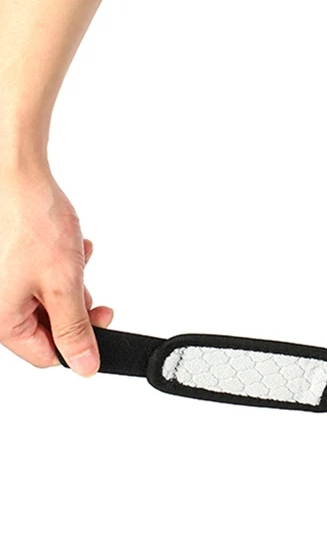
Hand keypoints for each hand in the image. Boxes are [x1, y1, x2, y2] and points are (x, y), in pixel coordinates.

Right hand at [0, 168, 112, 375]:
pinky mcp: (8, 263)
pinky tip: (69, 245)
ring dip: (70, 281)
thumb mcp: (63, 286)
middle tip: (87, 288)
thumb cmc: (30, 222)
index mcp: (1, 320)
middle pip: (48, 326)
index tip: (100, 322)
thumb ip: (75, 331)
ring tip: (74, 256)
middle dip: (75, 305)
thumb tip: (84, 366)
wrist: (16, 175)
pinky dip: (60, 263)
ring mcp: (2, 282)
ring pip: (49, 299)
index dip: (79, 344)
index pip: (46, 355)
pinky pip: (41, 276)